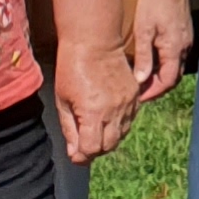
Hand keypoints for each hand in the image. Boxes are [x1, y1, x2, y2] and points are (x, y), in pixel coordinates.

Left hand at [53, 38, 141, 163]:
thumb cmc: (72, 67)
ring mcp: (128, 103)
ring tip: (94, 131)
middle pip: (108, 146)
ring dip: (107, 139)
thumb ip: (69, 129)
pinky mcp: (135, 95)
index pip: (91, 149)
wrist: (95, 42)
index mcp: (94, 113)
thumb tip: (74, 152)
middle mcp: (114, 111)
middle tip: (83, 145)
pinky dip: (119, 125)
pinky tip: (107, 119)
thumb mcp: (63, 100)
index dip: (81, 156)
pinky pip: (130, 120)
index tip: (75, 155)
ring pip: (121, 135)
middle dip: (94, 150)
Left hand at [127, 0, 196, 100]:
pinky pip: (177, 55)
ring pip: (176, 66)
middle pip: (174, 77)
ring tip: (144, 77)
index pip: (167, 81)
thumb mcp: (144, 29)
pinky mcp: (185, 32)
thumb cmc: (154, 1)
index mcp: (175, 48)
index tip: (138, 96)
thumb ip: (144, 56)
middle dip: (157, 86)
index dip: (152, 92)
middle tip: (140, 91)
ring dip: (161, 75)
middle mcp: (185, 46)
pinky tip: (153, 59)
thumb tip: (140, 80)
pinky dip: (166, 63)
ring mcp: (187, 39)